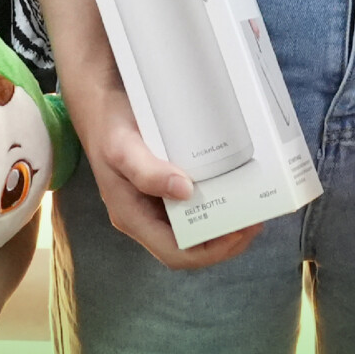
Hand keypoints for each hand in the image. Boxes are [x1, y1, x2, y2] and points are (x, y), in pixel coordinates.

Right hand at [70, 84, 260, 271]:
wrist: (100, 101)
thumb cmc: (108, 127)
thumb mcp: (123, 148)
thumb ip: (147, 171)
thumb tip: (185, 192)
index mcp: (133, 217)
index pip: (176, 253)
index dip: (210, 250)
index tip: (239, 230)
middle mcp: (145, 216)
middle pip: (190, 246)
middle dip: (225, 240)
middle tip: (254, 218)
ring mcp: (156, 203)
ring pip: (194, 229)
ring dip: (224, 225)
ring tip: (250, 206)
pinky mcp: (165, 186)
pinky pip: (194, 206)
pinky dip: (216, 203)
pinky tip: (233, 189)